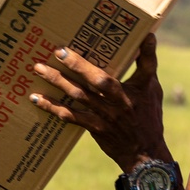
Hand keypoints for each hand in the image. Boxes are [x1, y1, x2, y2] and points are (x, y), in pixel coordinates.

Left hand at [29, 34, 170, 170]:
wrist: (144, 154)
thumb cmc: (149, 116)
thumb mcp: (152, 89)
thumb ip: (147, 64)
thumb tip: (148, 36)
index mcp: (136, 90)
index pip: (139, 69)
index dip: (140, 54)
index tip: (135, 38)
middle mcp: (120, 102)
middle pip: (97, 81)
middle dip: (77, 65)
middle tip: (58, 51)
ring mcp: (105, 116)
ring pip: (79, 96)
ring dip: (58, 82)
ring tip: (39, 69)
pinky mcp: (95, 127)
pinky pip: (71, 116)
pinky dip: (52, 107)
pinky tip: (36, 98)